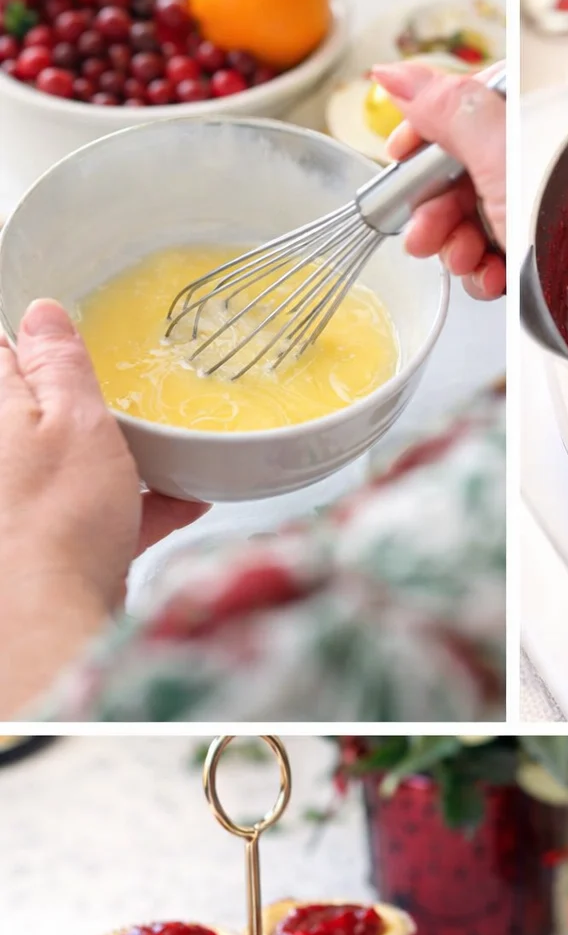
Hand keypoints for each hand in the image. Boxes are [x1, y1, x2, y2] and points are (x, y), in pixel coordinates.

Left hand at [0, 300, 204, 714]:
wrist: (50, 619)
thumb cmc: (56, 519)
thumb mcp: (74, 419)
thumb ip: (59, 363)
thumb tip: (43, 315)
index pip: (5, 355)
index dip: (42, 347)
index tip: (77, 350)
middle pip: (37, 416)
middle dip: (86, 412)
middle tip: (125, 406)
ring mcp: (18, 509)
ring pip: (69, 469)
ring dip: (118, 463)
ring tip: (172, 460)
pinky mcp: (45, 554)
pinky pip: (94, 518)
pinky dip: (133, 512)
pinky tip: (183, 507)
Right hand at [371, 61, 505, 300]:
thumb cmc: (555, 215)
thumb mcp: (496, 153)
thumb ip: (446, 108)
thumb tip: (396, 74)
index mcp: (512, 128)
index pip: (451, 114)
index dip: (420, 136)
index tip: (399, 157)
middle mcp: (514, 167)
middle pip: (448, 179)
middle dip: (432, 212)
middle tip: (427, 233)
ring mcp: (517, 213)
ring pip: (459, 224)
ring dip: (453, 248)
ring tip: (467, 259)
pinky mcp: (521, 256)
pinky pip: (482, 262)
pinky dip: (478, 275)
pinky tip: (490, 278)